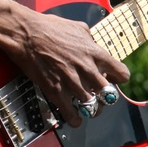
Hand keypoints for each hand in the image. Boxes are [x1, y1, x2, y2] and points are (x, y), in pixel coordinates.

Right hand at [6, 7, 129, 127]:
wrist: (25, 32)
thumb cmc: (48, 27)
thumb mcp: (77, 27)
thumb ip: (90, 40)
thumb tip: (93, 45)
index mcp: (95, 53)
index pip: (122, 75)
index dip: (116, 78)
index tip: (109, 78)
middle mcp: (87, 69)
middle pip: (110, 95)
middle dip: (104, 96)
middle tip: (97, 95)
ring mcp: (72, 82)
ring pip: (93, 107)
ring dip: (90, 108)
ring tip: (85, 106)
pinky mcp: (56, 91)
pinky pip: (72, 115)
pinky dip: (75, 119)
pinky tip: (74, 117)